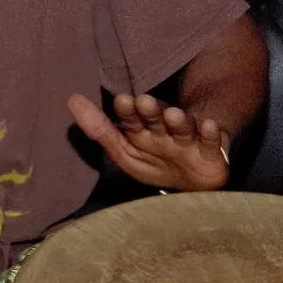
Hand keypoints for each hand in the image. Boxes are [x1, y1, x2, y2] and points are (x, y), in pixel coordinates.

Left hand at [67, 91, 232, 191]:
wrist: (193, 183)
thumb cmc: (155, 162)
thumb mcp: (124, 151)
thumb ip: (100, 129)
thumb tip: (71, 99)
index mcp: (143, 130)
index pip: (132, 118)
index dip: (128, 111)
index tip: (122, 100)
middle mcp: (165, 130)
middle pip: (157, 118)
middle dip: (151, 111)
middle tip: (144, 102)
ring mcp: (188, 140)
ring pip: (183, 127)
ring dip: (179, 121)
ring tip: (175, 115)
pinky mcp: (210, 152)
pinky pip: (210, 142)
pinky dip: (210, 133)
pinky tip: (208, 125)